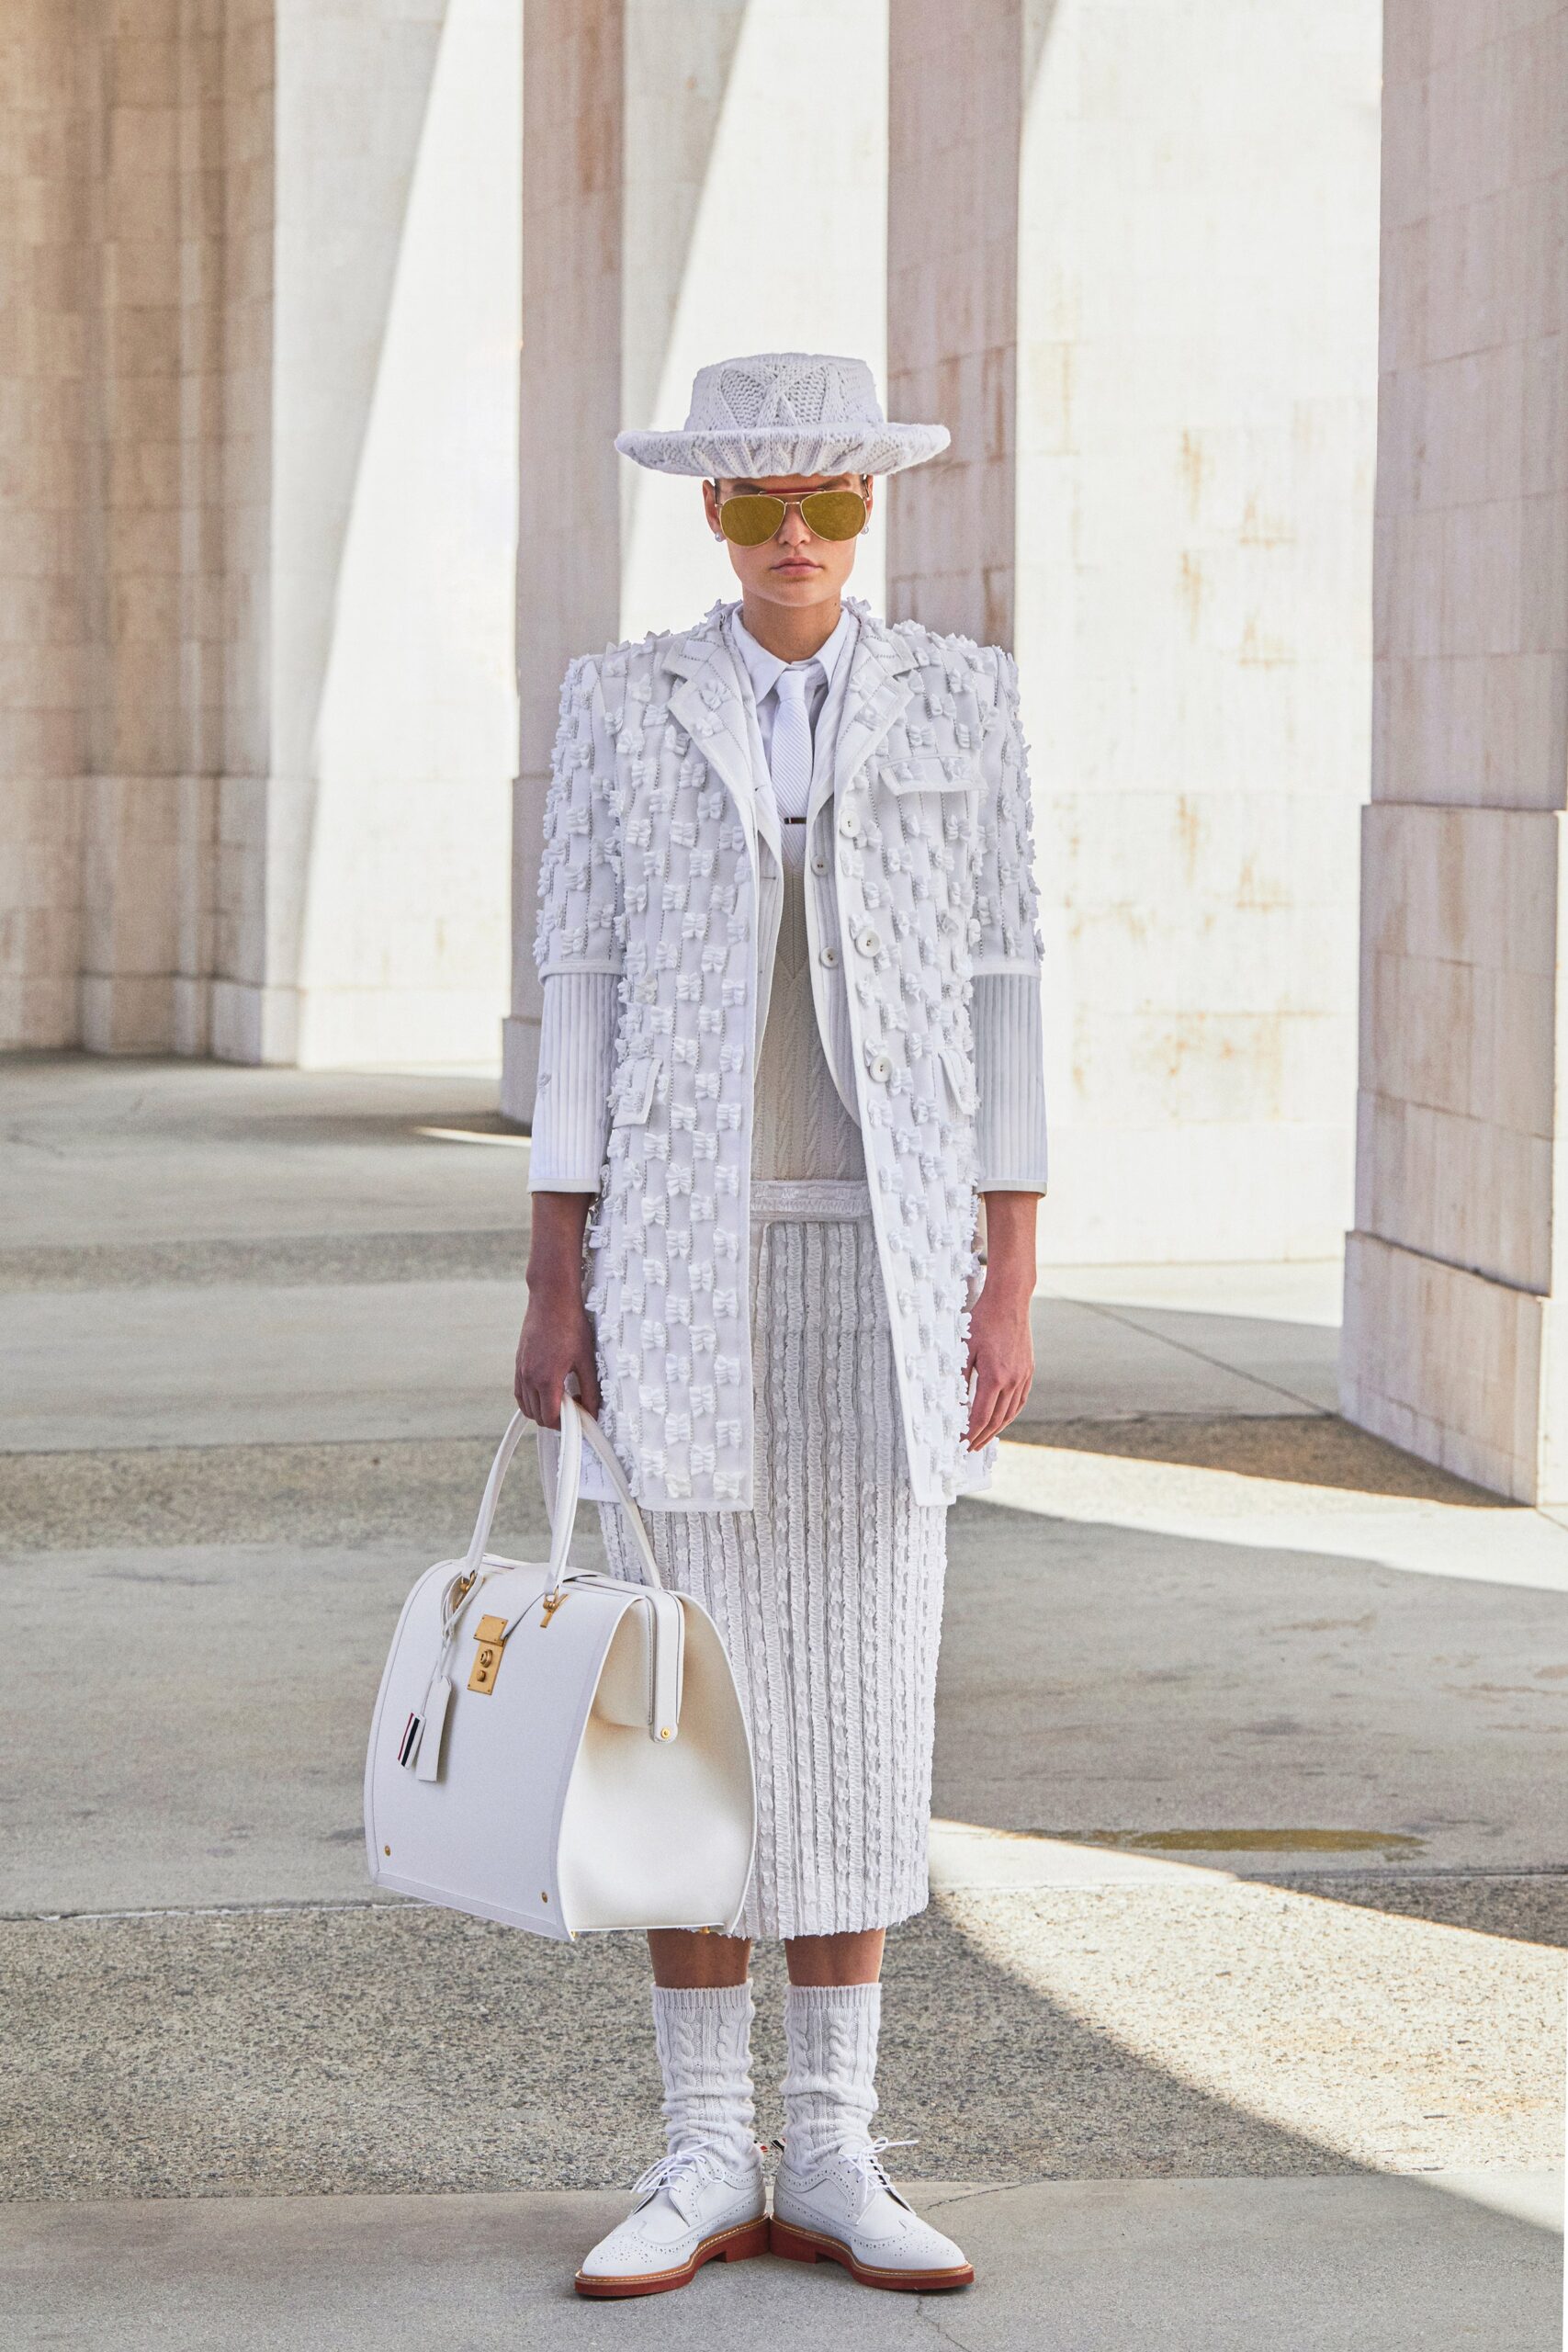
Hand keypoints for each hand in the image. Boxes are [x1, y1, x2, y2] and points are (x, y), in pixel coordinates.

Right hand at [515, 1287, 600, 1426]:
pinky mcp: (518, 1363)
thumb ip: (590, 1390)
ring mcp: (521, 1370)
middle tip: (574, 1408)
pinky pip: (520, 1392)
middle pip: (537, 1416)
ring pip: (526, 1406)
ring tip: (563, 1398)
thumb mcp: (587, 1360)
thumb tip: (592, 1411)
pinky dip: (531, 1399)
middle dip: (555, 1419)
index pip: (549, 1418)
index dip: (565, 1424)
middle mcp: (529, 1377)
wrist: (551, 1299)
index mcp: (546, 1379)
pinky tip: (547, 1390)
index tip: (578, 1418)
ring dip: (542, 1410)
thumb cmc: (571, 1325)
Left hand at [964, 1191, 1039, 1449]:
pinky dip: (1010, 1414)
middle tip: (969, 1449)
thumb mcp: (964, 1348)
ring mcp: (1024, 1376)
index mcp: (995, 1377)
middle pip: (996, 1420)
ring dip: (996, 1429)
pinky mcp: (1029, 1370)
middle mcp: (1013, 1380)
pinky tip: (1002, 1418)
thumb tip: (954, 1402)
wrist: (1010, 1300)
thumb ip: (960, 1377)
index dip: (969, 1434)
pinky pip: (1020, 1400)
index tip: (960, 1443)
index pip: (980, 1416)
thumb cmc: (983, 1320)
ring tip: (984, 1440)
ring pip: (1010, 1412)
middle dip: (981, 1438)